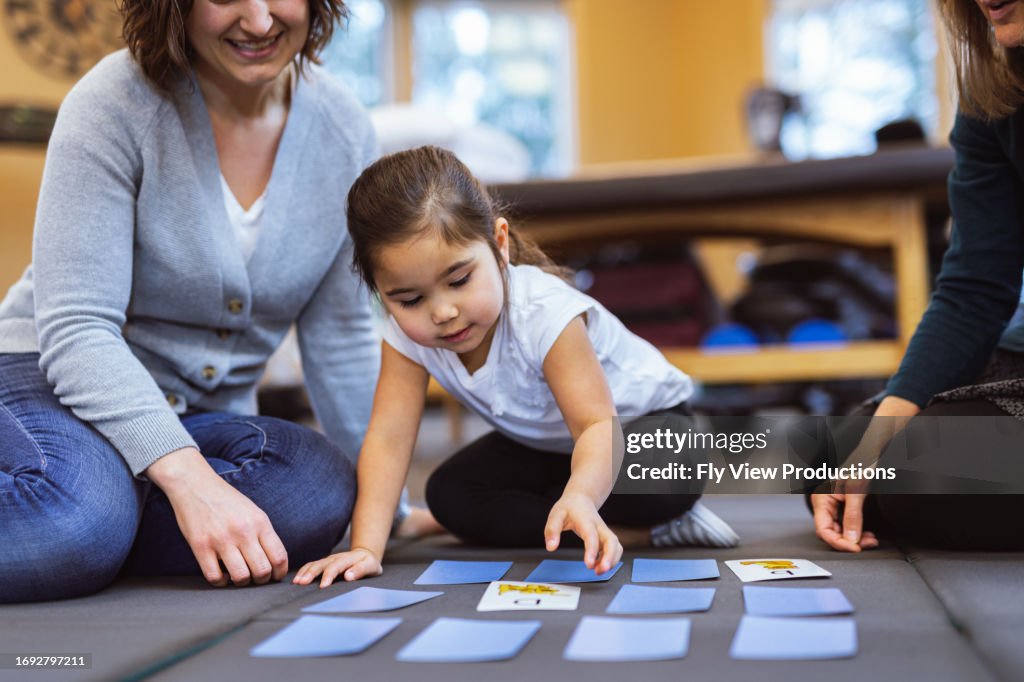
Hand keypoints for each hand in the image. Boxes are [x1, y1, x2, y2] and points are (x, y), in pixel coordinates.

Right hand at [146, 447, 287, 586]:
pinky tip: (221, 574)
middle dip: (261, 580)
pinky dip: (220, 582)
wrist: (195, 485)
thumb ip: (263, 533)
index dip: (280, 572)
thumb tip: (274, 560)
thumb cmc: (226, 500)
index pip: (279, 556)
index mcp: (259, 522)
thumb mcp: (253, 511)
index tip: (275, 576)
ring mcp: (221, 539)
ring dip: (241, 582)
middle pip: (262, 570)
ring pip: (240, 577)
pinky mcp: (201, 546)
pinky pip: (214, 577)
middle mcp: (243, 531)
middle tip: (255, 578)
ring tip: (238, 575)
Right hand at [293, 547, 382, 587]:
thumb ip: (361, 570)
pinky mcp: (324, 563)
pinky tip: (296, 579)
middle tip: (302, 583)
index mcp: (347, 559)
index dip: (329, 576)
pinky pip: (311, 565)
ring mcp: (329, 559)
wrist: (365, 554)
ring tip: (296, 582)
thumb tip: (348, 576)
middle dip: (311, 573)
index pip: (336, 567)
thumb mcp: (371, 566)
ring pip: (314, 564)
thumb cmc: (368, 564)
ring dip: (304, 572)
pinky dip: (303, 571)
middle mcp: (336, 558)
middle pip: (321, 564)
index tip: (323, 586)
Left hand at [544, 493, 621, 573]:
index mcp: (586, 521)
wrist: (580, 499)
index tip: (589, 564)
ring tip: (598, 572)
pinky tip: (599, 566)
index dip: (592, 551)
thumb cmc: (568, 508)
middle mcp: (599, 527)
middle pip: (612, 541)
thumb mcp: (555, 515)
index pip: (591, 536)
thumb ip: (552, 531)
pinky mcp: (606, 538)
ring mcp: (604, 532)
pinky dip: (611, 560)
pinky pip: (615, 549)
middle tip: (600, 571)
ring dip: (611, 561)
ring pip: (616, 546)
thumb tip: (551, 548)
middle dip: (610, 558)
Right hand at [811, 395, 918, 552]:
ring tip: (872, 540)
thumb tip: (852, 540)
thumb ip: (853, 516)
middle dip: (849, 541)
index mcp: (821, 498)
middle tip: (867, 544)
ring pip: (842, 531)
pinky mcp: (847, 508)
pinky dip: (860, 533)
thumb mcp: (857, 491)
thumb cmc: (862, 464)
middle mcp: (826, 504)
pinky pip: (850, 526)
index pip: (823, 529)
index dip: (838, 542)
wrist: (874, 451)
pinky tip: (870, 534)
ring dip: (856, 539)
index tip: (855, 548)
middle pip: (832, 532)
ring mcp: (836, 507)